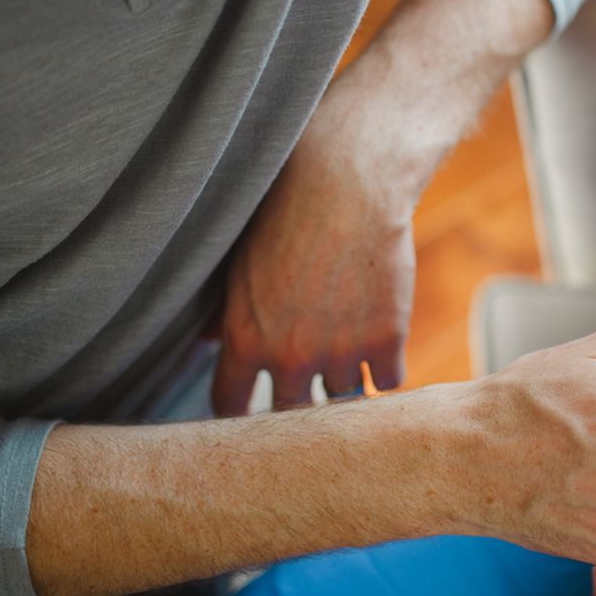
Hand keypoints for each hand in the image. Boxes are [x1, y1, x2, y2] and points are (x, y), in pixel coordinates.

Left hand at [212, 92, 414, 414]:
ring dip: (347, 376)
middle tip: (311, 378)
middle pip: (291, 412)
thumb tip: (208, 342)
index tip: (256, 405)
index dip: (243, 410)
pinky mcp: (387, 341)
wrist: (351, 183)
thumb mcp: (242, 263)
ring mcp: (341, 353)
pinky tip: (380, 340)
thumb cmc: (287, 211)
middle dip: (299, 398)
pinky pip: (387, 380)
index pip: (231, 406)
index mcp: (243, 339)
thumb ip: (226, 313)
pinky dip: (386, 364)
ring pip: (344, 395)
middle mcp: (289, 357)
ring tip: (350, 344)